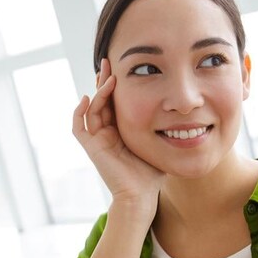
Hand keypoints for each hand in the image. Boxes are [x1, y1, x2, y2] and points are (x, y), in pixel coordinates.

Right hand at [72, 58, 164, 215]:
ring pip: (92, 109)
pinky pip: (79, 127)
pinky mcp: (91, 148)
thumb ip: (162, 126)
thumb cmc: (151, 174)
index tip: (123, 67)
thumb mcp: (158, 142)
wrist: (141, 196)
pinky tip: (86, 98)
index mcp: (121, 130)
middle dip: (104, 81)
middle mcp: (107, 133)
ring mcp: (98, 140)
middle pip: (101, 100)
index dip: (116, 85)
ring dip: (98, 92)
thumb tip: (178, 109)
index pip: (115, 101)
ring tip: (108, 77)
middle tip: (109, 62)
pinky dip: (79, 112)